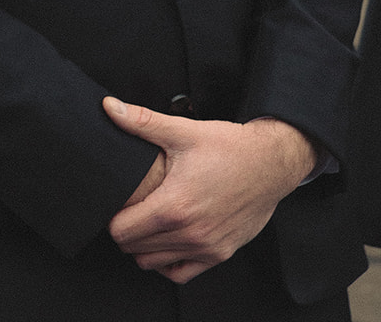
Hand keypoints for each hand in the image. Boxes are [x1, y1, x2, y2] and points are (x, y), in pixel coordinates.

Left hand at [103, 97, 315, 283]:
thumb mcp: (182, 130)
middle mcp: (190, 233)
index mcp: (175, 206)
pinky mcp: (220, 254)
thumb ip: (141, 121)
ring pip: (154, 263)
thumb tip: (110, 108)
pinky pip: (181, 273)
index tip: (113, 204)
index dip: (111, 218)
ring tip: (142, 223)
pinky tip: (163, 242)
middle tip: (125, 210)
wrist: (270, 164)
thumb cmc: (229, 148)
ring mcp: (206, 247)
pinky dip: (166, 263)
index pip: (123, 231)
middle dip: (123, 230)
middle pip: (134, 248)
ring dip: (142, 247)